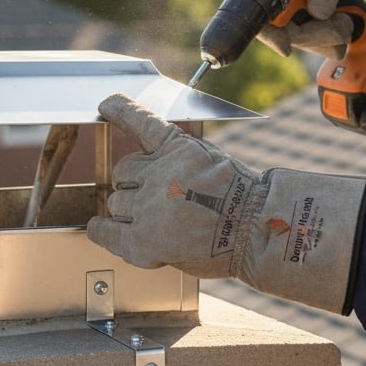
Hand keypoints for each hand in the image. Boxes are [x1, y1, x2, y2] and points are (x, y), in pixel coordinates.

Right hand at [87, 94, 365, 313]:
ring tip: (160, 183)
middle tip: (162, 209)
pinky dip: (122, 111)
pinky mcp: (177, 148)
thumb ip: (147, 242)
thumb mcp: (177, 259)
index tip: (106, 228)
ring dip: (135, 176)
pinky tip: (107, 106)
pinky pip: (140, 124)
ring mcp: (159, 175)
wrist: (261, 224)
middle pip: (117, 200)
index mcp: (142, 243)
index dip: (107, 230)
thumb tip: (130, 225)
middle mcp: (144, 208)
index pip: (104, 231)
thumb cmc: (227, 248)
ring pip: (124, 170)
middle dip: (134, 206)